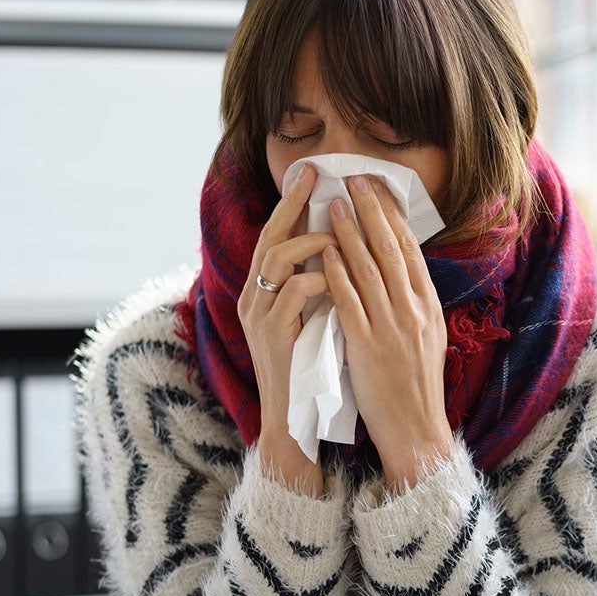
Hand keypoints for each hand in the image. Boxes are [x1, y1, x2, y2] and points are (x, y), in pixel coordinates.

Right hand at [237, 162, 339, 485]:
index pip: (276, 237)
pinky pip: (293, 293)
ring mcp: (258, 316)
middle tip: (313, 174)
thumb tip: (343, 247)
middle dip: (291, 203)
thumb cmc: (313, 369)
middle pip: (269, 237)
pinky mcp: (271, 335)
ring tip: (337, 231)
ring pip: (277, 260)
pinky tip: (338, 278)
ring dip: (311, 241)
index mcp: (264, 293)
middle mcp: (253, 299)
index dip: (291, 204)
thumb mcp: (314, 319)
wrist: (296, 422)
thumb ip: (318, 287)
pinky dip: (319, 279)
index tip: (310, 173)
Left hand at [322, 174, 452, 490]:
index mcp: (429, 306)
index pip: (410, 250)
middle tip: (355, 179)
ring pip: (369, 268)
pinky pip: (350, 302)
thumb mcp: (428, 337)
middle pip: (391, 249)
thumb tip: (401, 271)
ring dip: (350, 232)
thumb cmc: (416, 387)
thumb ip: (414, 303)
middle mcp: (414, 310)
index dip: (393, 215)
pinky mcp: (367, 345)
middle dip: (371, 210)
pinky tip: (325, 252)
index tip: (378, 188)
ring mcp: (391, 326)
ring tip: (334, 203)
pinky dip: (337, 273)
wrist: (417, 430)